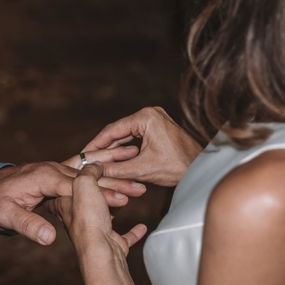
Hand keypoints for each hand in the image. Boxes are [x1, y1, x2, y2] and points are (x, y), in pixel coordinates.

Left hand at [0, 150, 145, 245]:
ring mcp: (58, 171)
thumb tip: (48, 239)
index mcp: (46, 177)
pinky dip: (104, 173)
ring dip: (115, 171)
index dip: (102, 192)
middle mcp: (54, 170)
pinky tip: (120, 179)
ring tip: (139, 175)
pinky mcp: (59, 177)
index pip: (80, 185)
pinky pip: (85, 173)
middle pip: (92, 175)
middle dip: (117, 181)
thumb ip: (29, 225)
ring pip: (91, 170)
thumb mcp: (8, 216)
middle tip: (141, 186)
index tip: (124, 199)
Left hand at [53, 163, 146, 259]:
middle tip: (120, 179)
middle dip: (107, 189)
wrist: (101, 252)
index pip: (71, 184)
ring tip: (128, 197)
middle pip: (92, 199)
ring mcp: (96, 233)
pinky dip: (133, 232)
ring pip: (107, 215)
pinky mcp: (112, 244)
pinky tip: (142, 226)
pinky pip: (124, 237)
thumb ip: (88, 172)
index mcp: (66, 203)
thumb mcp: (84, 184)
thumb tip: (94, 165)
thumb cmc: (89, 220)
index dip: (83, 173)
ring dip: (119, 206)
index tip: (98, 164)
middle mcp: (78, 219)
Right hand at [83, 107, 200, 186]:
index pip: (112, 130)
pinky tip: (113, 158)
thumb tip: (95, 171)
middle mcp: (149, 113)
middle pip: (118, 131)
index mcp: (146, 117)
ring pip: (125, 134)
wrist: (200, 168)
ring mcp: (154, 118)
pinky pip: (135, 136)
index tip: (83, 154)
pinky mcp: (157, 126)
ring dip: (113, 148)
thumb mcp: (142, 170)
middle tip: (86, 158)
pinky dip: (125, 148)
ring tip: (96, 159)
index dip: (95, 144)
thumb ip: (116, 169)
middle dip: (103, 146)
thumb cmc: (177, 167)